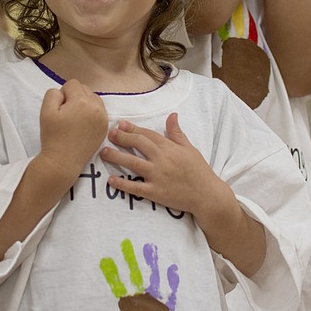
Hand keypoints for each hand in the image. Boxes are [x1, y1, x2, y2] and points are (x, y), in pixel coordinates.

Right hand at [38, 79, 106, 177]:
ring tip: (74, 119)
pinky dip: (91, 113)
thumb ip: (53, 93)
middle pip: (84, 89)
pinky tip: (82, 124)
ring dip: (84, 103)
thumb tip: (64, 92)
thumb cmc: (53, 136)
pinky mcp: (104, 127)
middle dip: (74, 97)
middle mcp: (96, 107)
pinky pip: (99, 110)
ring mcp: (103, 118)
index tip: (59, 109)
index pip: (72, 84)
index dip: (63, 94)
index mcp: (81, 101)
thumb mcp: (45, 110)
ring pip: (93, 98)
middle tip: (66, 115)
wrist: (63, 162)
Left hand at [100, 113, 217, 215]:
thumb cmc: (199, 171)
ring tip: (103, 152)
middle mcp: (161, 160)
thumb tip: (172, 115)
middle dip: (122, 138)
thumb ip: (177, 133)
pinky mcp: (155, 192)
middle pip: (138, 145)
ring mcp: (157, 176)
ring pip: (132, 163)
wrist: (207, 195)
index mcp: (169, 148)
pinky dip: (122, 183)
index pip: (147, 134)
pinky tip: (111, 180)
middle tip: (109, 134)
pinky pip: (135, 187)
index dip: (132, 129)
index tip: (120, 124)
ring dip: (116, 157)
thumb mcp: (189, 148)